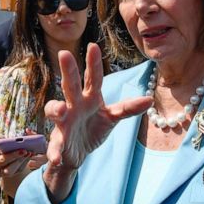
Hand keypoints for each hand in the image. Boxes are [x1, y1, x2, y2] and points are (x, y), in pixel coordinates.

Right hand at [0, 146, 42, 179]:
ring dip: (20, 160)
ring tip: (28, 152)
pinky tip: (30, 154)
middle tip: (22, 150)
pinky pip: (19, 169)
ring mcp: (2, 172)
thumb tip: (1, 137)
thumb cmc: (1, 146)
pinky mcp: (13, 173)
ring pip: (10, 169)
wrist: (7, 157)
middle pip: (1, 162)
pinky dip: (25, 160)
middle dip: (12, 156)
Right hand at [42, 44, 150, 202]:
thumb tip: (149, 99)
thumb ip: (128, 108)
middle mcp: (74, 105)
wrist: (76, 153)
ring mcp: (64, 122)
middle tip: (65, 54)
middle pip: (70, 85)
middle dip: (68, 70)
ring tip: (61, 110)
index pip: (92, 78)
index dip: (93, 63)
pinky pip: (54, 145)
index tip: (93, 45)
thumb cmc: (93, 127)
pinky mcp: (58, 141)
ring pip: (55, 110)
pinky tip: (56, 157)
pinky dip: (54, 151)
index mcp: (89, 98)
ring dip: (55, 108)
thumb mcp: (112, 117)